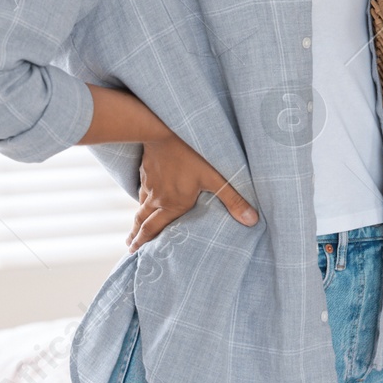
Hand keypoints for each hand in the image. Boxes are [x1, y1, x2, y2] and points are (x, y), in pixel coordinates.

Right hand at [127, 132, 257, 252]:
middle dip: (136, 236)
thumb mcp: (217, 177)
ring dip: (137, 219)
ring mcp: (150, 183)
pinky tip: (144, 196)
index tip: (134, 252)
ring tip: (134, 228)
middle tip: (130, 247)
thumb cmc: (193, 154)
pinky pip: (142, 189)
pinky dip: (141, 198)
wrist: (164, 130)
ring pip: (141, 206)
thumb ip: (233, 200)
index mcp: (172, 204)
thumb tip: (252, 221)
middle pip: (142, 221)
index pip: (154, 229)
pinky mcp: (147, 169)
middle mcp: (158, 198)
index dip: (144, 242)